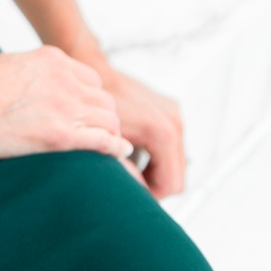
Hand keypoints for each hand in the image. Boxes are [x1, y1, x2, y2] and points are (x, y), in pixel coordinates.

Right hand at [0, 46, 133, 163]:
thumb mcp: (4, 66)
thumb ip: (29, 75)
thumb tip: (30, 89)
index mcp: (50, 59)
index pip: (92, 81)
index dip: (91, 103)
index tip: (85, 119)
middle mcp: (62, 77)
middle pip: (105, 101)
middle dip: (102, 121)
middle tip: (95, 141)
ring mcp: (63, 104)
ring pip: (110, 120)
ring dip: (108, 136)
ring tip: (102, 154)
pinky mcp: (58, 135)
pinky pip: (104, 141)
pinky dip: (114, 150)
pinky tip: (114, 159)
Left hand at [85, 56, 186, 199]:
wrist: (92, 69)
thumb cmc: (94, 107)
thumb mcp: (108, 146)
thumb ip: (124, 173)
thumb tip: (133, 200)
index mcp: (163, 133)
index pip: (171, 184)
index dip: (151, 196)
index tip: (131, 196)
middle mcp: (174, 122)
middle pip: (177, 176)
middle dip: (155, 185)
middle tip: (131, 186)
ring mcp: (174, 114)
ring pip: (175, 162)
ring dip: (155, 171)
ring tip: (130, 168)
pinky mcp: (169, 109)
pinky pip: (170, 145)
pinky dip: (156, 155)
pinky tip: (134, 152)